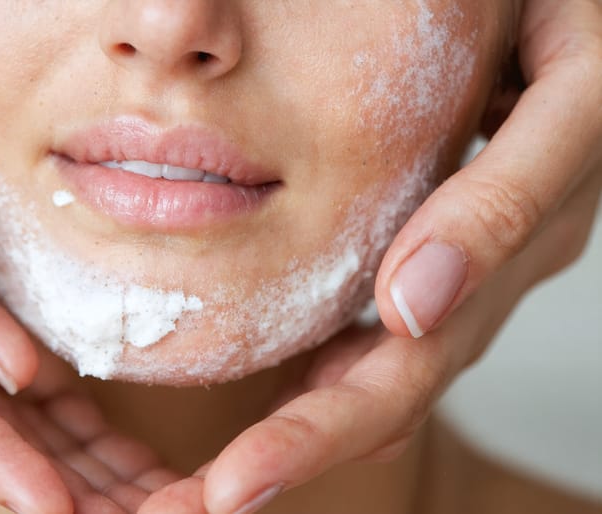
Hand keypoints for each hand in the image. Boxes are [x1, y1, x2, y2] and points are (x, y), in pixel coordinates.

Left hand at [139, 0, 601, 511]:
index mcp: (511, 256)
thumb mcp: (570, 95)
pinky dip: (319, 371)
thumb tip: (414, 305)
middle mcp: (480, 280)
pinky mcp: (432, 247)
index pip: (402, 371)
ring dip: (299, 427)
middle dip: (292, 452)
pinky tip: (269, 398)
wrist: (567, 14)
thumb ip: (504, 196)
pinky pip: (372, 325)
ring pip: (375, 370)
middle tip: (200, 506)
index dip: (319, 433)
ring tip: (214, 481)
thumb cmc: (572, 26)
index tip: (235, 484)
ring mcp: (459, 270)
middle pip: (379, 392)